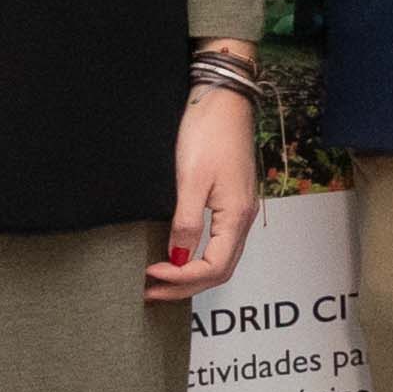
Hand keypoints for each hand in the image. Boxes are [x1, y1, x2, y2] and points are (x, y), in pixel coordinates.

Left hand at [146, 74, 260, 295]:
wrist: (223, 99)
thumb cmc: (209, 133)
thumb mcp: (190, 179)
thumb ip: (186, 223)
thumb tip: (179, 259)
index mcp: (236, 215)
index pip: (213, 267)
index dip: (181, 279)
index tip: (150, 274)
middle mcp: (243, 218)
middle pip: (220, 270)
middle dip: (185, 287)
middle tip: (149, 292)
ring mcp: (239, 210)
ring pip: (221, 259)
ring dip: (191, 275)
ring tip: (159, 280)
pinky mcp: (232, 200)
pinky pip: (220, 243)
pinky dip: (198, 258)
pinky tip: (178, 255)